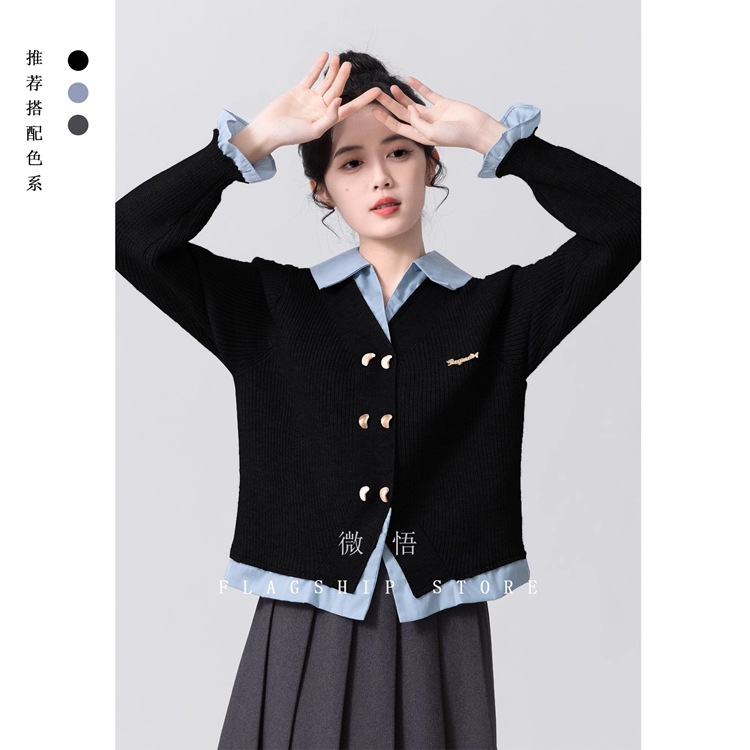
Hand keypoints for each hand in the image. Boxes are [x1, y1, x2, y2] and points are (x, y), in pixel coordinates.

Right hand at [250, 52, 381, 149]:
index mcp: (328, 119)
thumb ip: (329, 117)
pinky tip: (325, 56)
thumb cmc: (290, 135)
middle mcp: (322, 108)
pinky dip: (318, 66)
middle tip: (349, 65)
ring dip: (333, 70)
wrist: (270, 129)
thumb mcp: (313, 130)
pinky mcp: (300, 91)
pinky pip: (312, 76)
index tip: (377, 91)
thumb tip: (340, 101)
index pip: (351, 108)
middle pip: (337, 90)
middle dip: (343, 78)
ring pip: (326, 82)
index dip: (364, 100)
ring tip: (339, 58)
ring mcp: (311, 99)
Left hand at [370, 77, 507, 154]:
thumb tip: (409, 109)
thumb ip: (419, 122)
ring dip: (401, 96)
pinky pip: (428, 94)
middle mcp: (425, 125)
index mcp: (421, 135)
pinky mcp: (443, 104)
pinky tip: (409, 80)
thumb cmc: (457, 136)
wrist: (477, 129)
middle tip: (375, 96)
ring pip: (412, 103)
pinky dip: (419, 87)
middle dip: (388, 105)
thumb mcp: (433, 133)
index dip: (385, 119)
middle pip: (402, 114)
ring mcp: (433, 114)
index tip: (374, 111)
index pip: (398, 126)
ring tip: (389, 88)